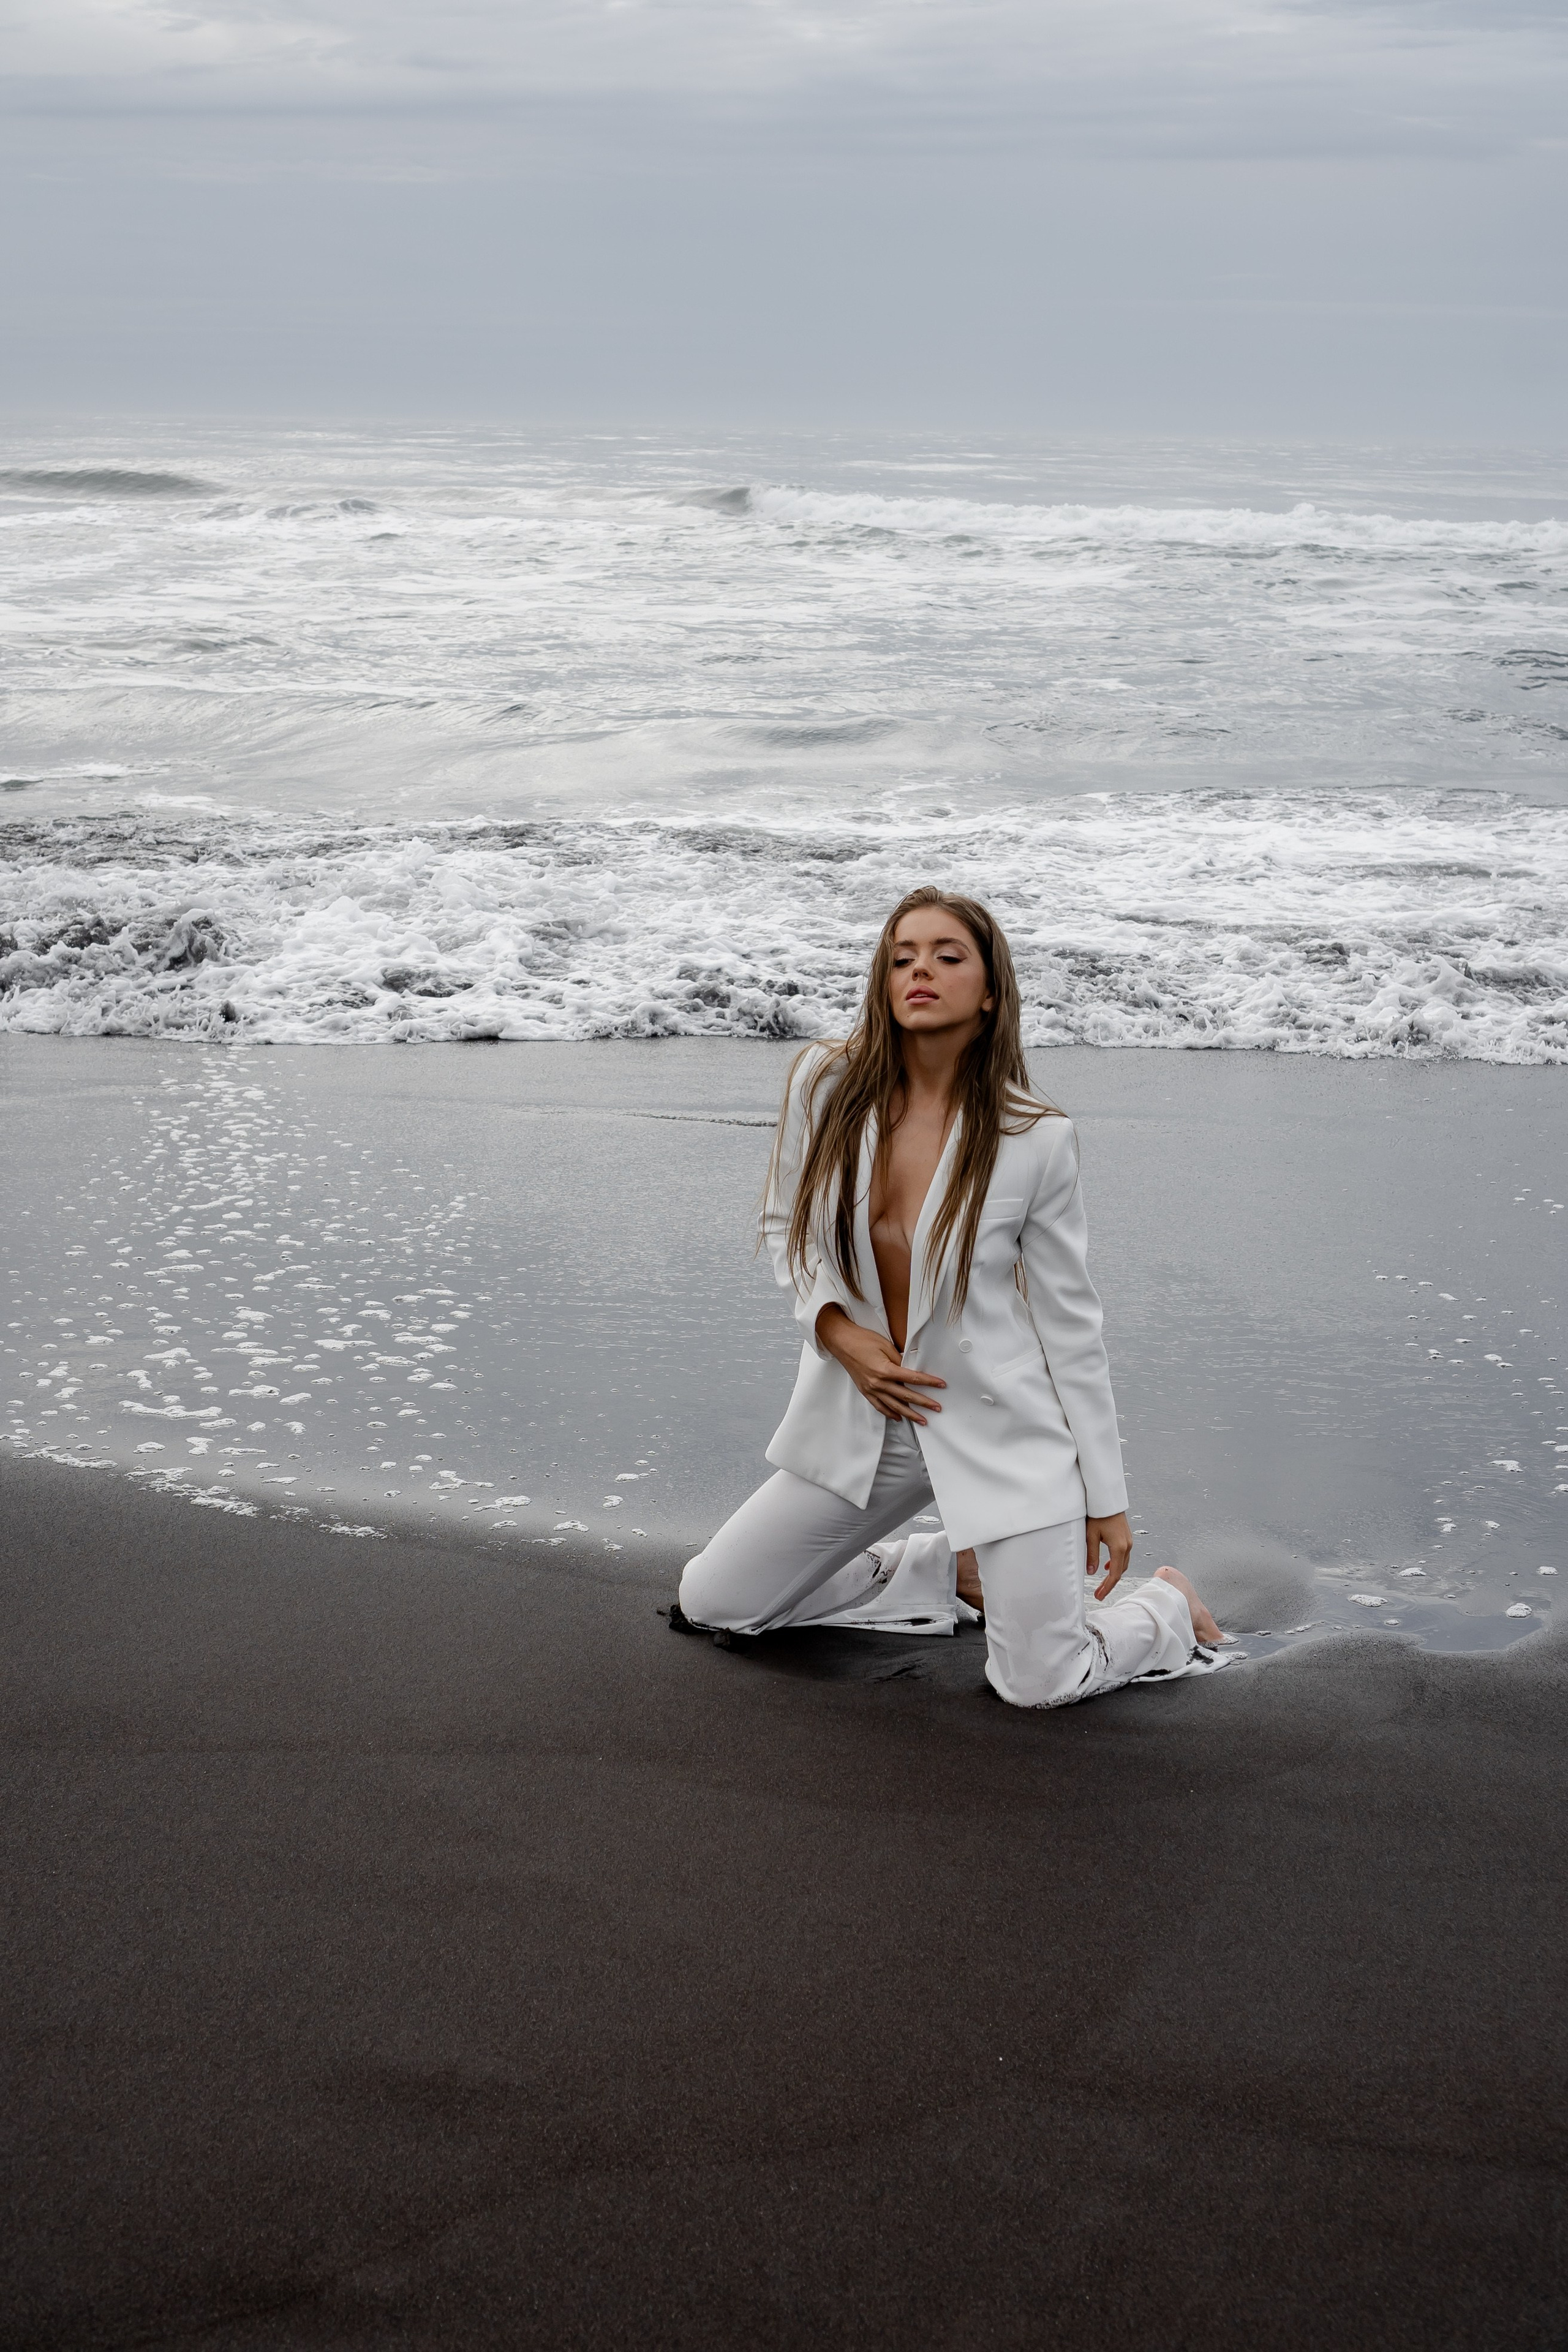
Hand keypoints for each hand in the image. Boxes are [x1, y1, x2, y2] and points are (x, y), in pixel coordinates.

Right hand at [816, 1305, 946, 1423]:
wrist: (841, 1342)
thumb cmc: (863, 1340)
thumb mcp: (885, 1345)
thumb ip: (900, 1360)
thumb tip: (911, 1370)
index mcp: (885, 1369)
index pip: (912, 1378)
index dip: (928, 1382)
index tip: (941, 1385)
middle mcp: (878, 1382)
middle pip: (906, 1396)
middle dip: (924, 1403)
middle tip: (937, 1408)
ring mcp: (870, 1389)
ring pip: (894, 1406)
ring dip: (909, 1414)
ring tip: (922, 1420)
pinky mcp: (865, 1391)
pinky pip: (879, 1406)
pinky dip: (889, 1413)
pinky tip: (898, 1417)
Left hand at [1086, 1512, 1132, 1600]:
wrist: (1107, 1498)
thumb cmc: (1098, 1514)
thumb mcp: (1090, 1535)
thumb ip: (1091, 1555)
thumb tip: (1091, 1572)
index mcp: (1119, 1547)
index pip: (1114, 1574)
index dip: (1107, 1587)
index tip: (1099, 1596)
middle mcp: (1127, 1546)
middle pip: (1120, 1571)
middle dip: (1109, 1583)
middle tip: (1098, 1593)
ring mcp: (1129, 1541)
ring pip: (1123, 1564)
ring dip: (1113, 1574)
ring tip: (1102, 1583)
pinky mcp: (1126, 1537)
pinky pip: (1123, 1556)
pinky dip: (1116, 1564)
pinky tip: (1106, 1566)